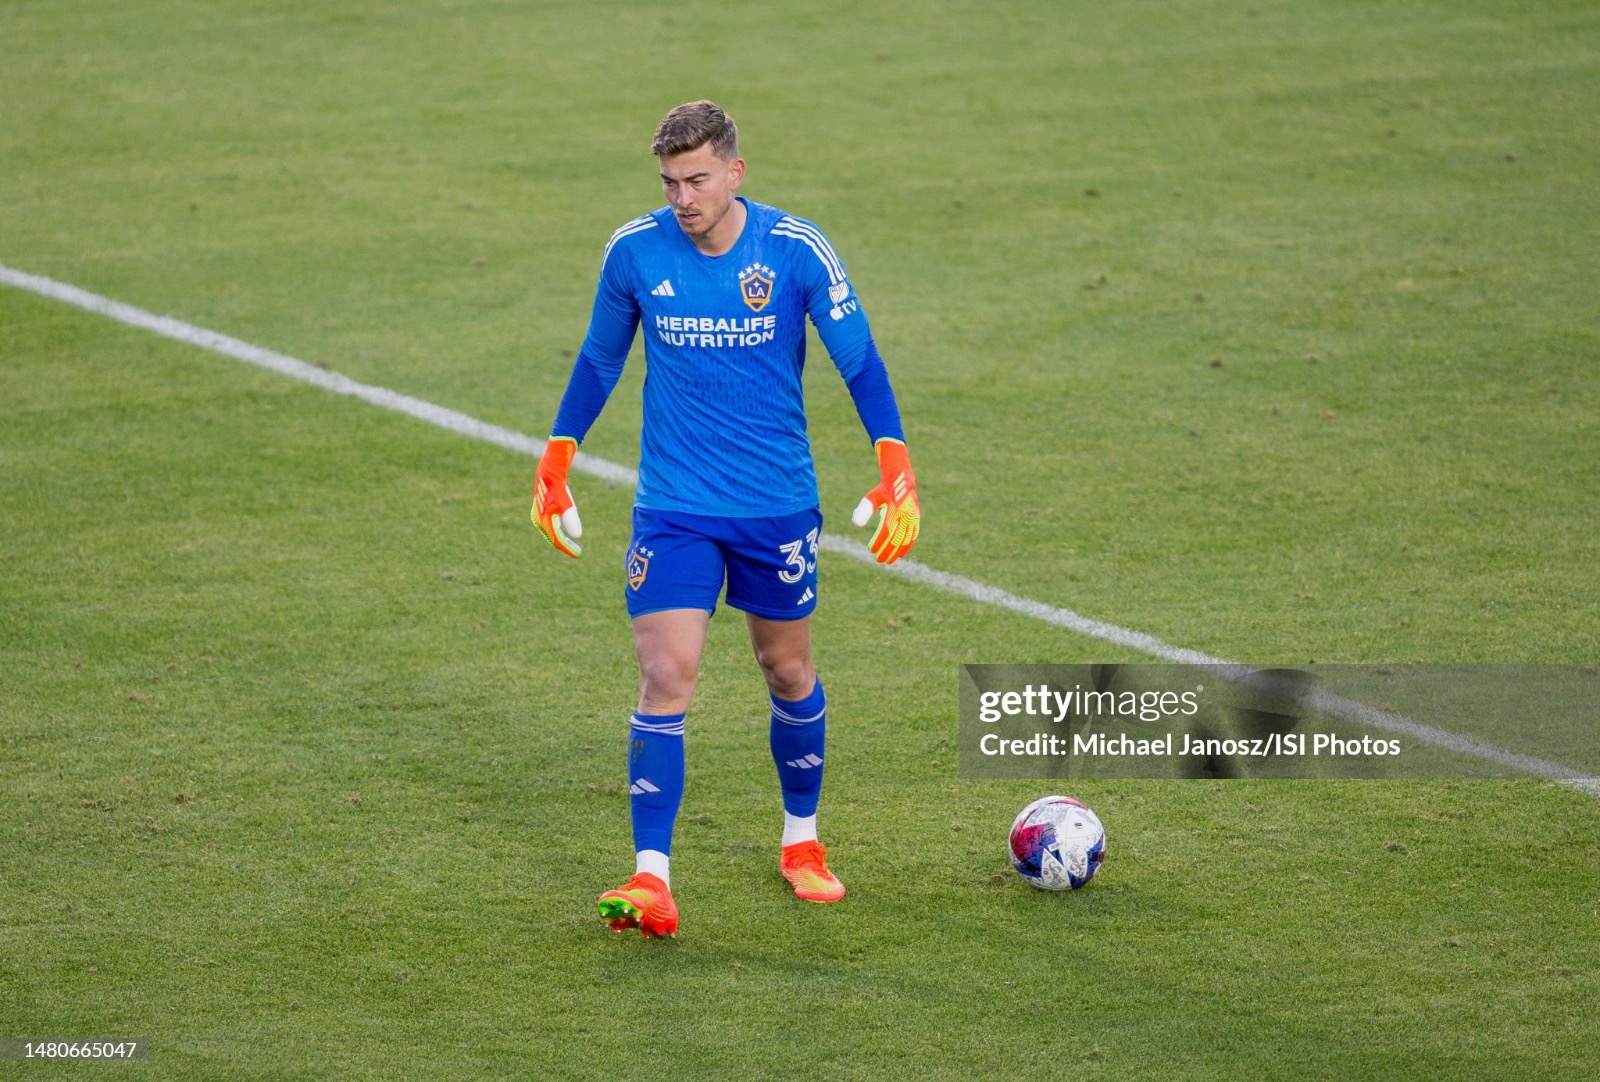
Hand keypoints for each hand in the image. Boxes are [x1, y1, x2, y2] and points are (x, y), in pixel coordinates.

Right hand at [531, 436, 583, 557]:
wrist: (549, 470)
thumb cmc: (557, 485)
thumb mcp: (566, 501)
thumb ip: (570, 517)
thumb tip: (578, 536)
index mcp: (543, 520)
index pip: (557, 539)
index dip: (568, 548)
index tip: (578, 554)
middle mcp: (539, 520)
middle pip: (553, 538)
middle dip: (565, 546)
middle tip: (577, 552)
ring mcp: (540, 515)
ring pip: (552, 532)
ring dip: (562, 540)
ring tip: (572, 546)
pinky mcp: (544, 510)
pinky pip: (552, 525)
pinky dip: (559, 531)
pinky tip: (566, 532)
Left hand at [851, 437, 919, 563]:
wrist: (901, 479)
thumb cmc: (882, 490)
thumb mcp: (871, 498)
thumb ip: (863, 510)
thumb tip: (855, 525)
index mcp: (893, 509)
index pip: (885, 531)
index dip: (878, 542)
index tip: (870, 550)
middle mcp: (904, 514)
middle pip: (895, 538)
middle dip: (887, 551)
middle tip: (878, 560)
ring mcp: (912, 517)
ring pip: (905, 539)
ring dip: (897, 552)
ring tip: (889, 561)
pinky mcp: (916, 518)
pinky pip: (913, 535)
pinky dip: (908, 546)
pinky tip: (901, 555)